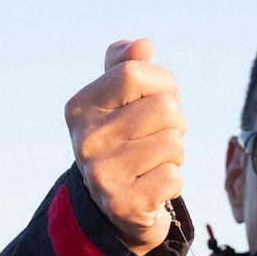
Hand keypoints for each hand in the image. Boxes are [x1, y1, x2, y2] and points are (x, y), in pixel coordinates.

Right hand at [64, 38, 184, 255]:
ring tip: (155, 163)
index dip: (162, 83)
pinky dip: (174, 181)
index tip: (162, 99)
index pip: (134, 73)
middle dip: (175, 122)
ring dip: (176, 154)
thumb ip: (126, 67)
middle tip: (159, 139)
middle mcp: (85, 140)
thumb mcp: (119, 102)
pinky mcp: (124, 205)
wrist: (116, 210)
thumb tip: (143, 45)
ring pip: (173, 143)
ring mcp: (102, 175)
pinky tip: (154, 187)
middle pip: (164, 108)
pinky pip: (174, 177)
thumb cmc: (125, 144)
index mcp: (80, 107)